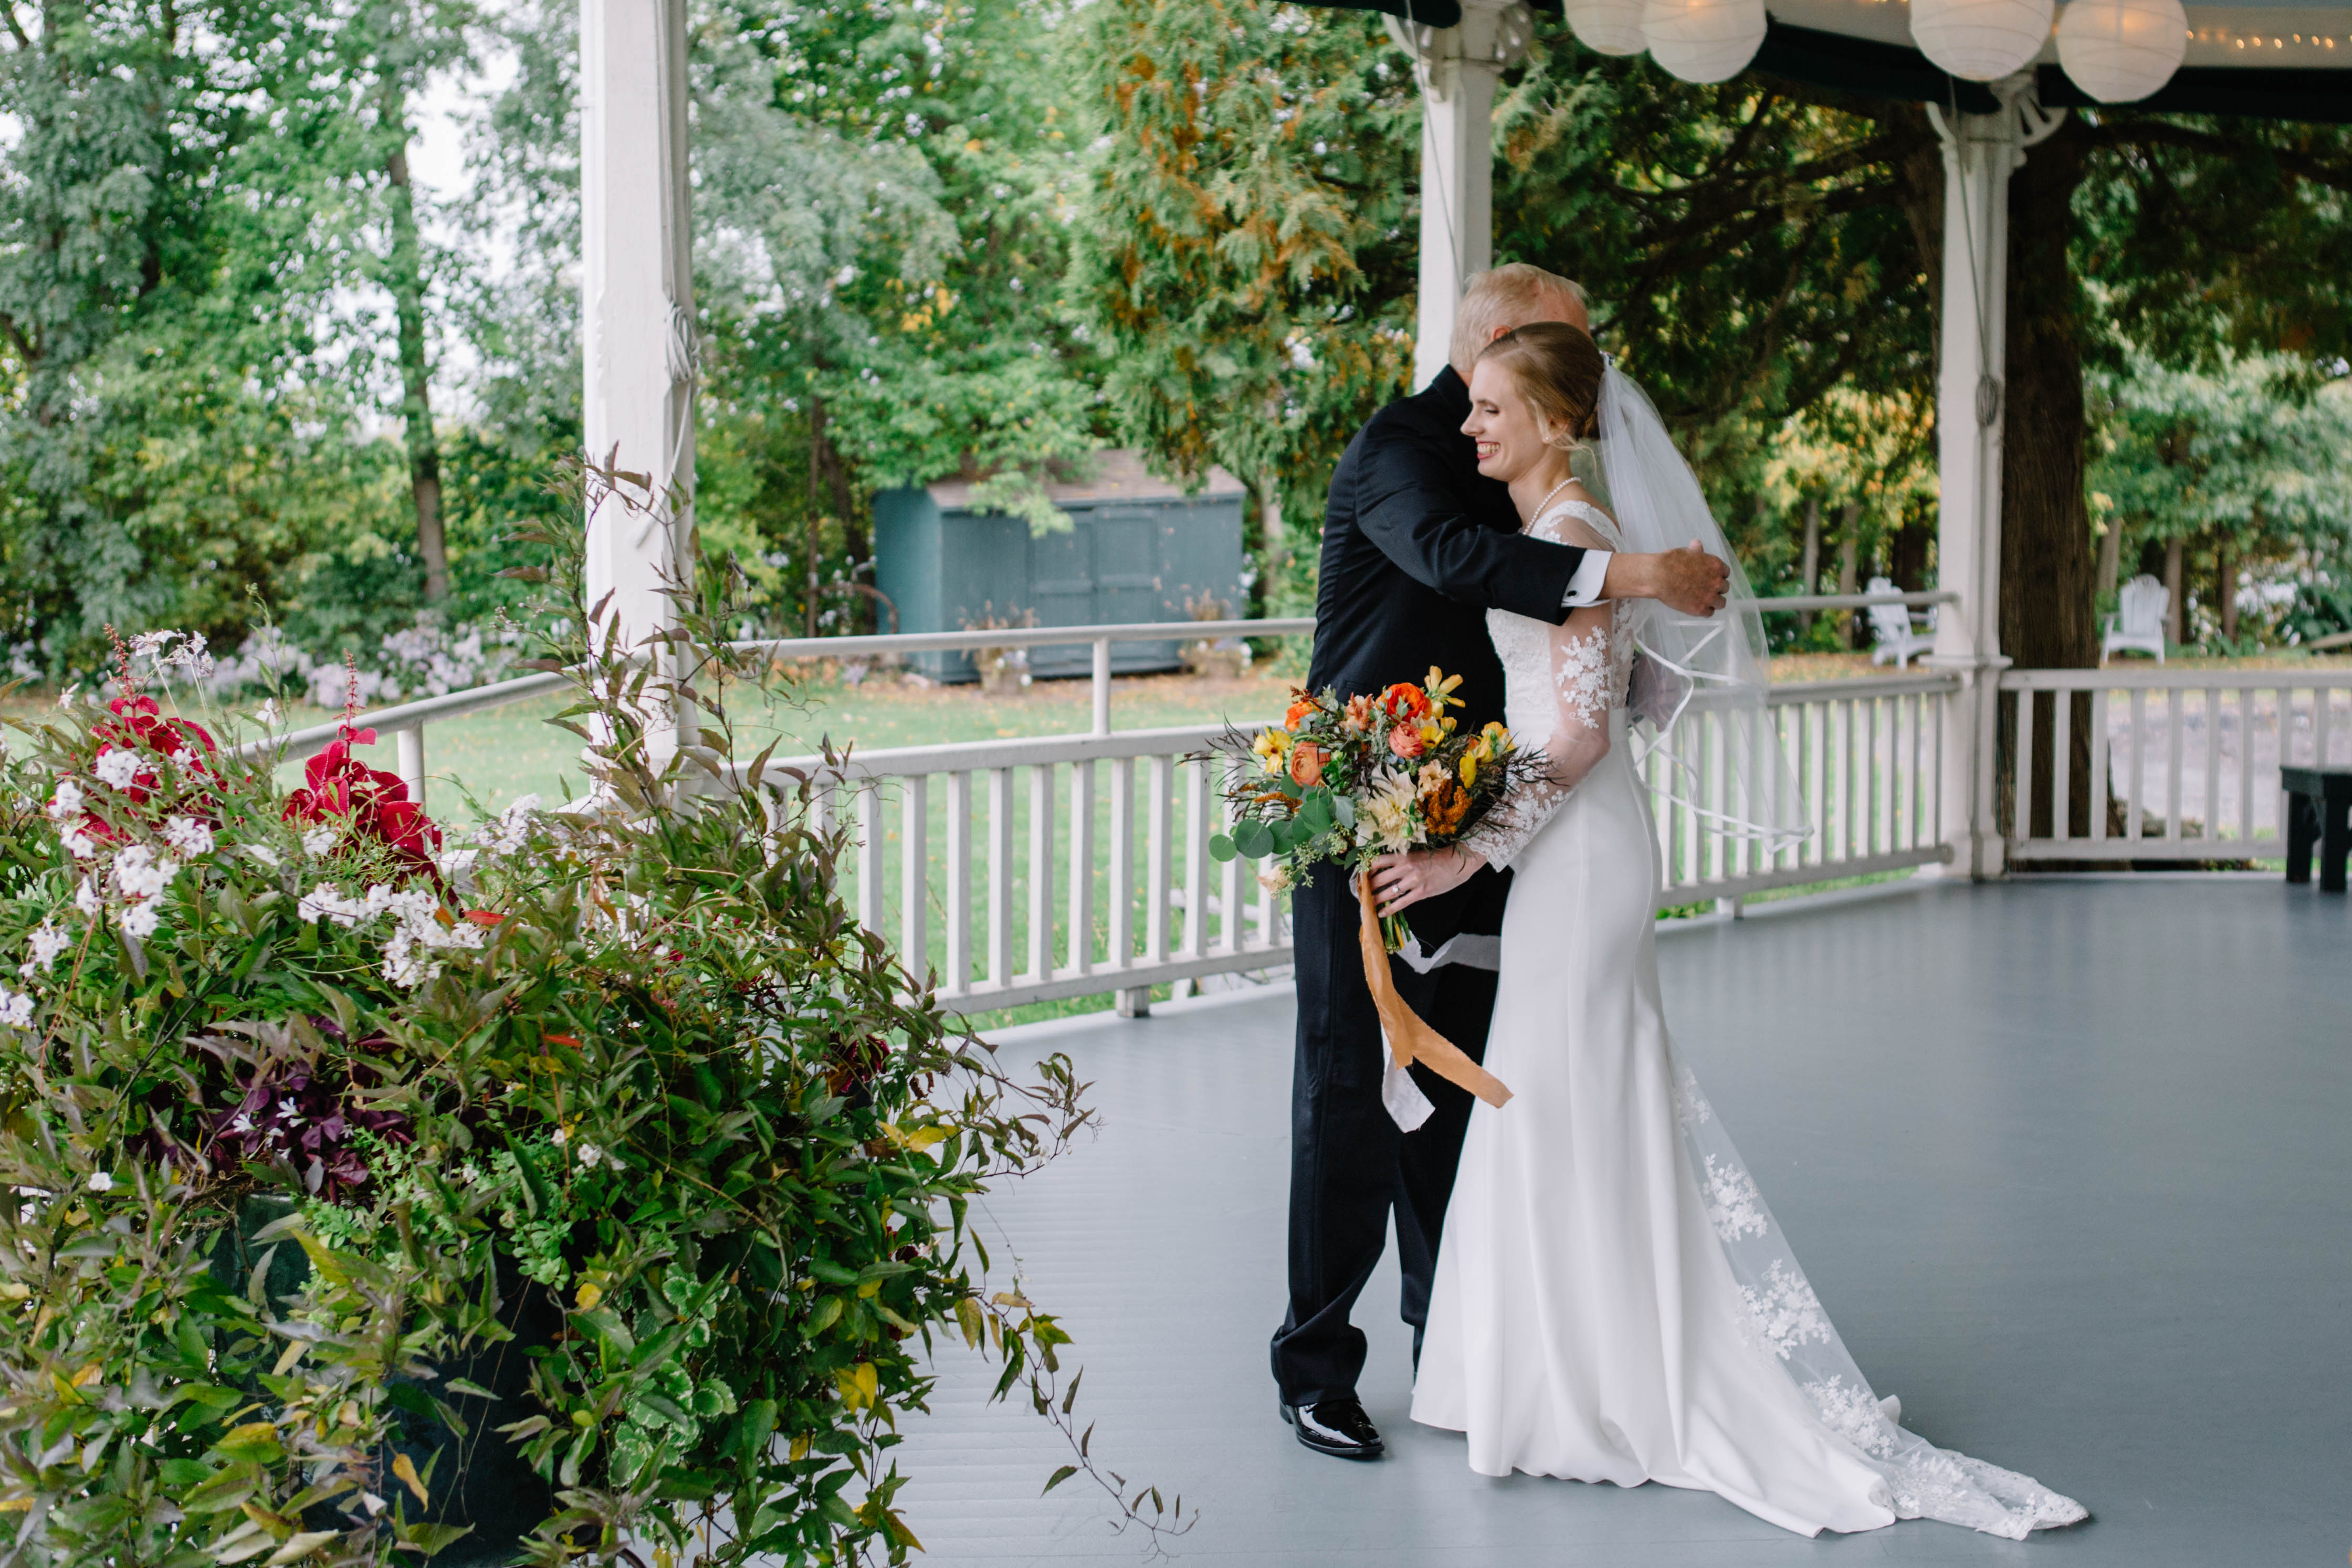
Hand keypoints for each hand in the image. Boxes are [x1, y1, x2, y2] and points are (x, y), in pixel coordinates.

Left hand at [1368, 846, 1486, 916]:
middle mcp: (1406, 868)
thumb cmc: (1437, 858)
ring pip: (1387, 892)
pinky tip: (1381, 913)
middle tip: (1360, 893)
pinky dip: (1388, 909)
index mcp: (1403, 856)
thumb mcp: (1416, 854)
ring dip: (1374, 899)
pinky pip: (1400, 903)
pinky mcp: (1421, 893)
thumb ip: (1401, 861)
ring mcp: (1413, 881)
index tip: (1360, 875)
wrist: (1457, 863)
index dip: (1366, 869)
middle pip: (1378, 879)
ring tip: (1367, 904)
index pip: (1377, 862)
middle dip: (1367, 887)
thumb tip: (1384, 869)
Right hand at [1608, 542, 1729, 617]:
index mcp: (1716, 566)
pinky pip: (1710, 613)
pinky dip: (1705, 611)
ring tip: (1706, 600)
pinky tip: (1698, 606)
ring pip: (1721, 603)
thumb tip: (1697, 544)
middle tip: (1707, 589)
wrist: (1659, 576)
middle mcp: (1717, 582)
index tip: (1712, 577)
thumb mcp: (1687, 552)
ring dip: (1715, 601)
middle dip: (1717, 588)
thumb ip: (1696, 551)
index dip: (1718, 575)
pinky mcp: (1700, 609)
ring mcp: (1710, 597)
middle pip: (1725, 588)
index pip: (1726, 573)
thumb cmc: (1672, 561)